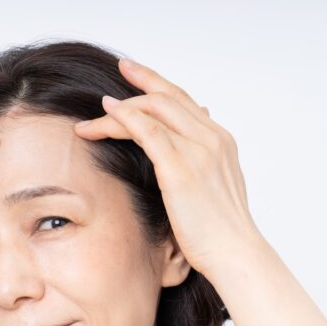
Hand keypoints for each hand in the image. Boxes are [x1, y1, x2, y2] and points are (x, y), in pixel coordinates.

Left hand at [73, 58, 263, 276]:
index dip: (158, 85)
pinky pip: (147, 131)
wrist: (234, 254)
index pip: (185, 102)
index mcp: (220, 141)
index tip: (135, 75)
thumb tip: (187, 152)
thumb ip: (201, 165)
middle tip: (116, 71)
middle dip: (140, 81)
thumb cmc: (220, 231)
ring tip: (92, 114)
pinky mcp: (180, 170)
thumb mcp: (213, 190)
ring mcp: (198, 151)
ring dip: (119, 109)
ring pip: (155, 110)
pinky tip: (105, 116)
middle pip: (169, 97)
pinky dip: (124, 118)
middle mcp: (212, 138)